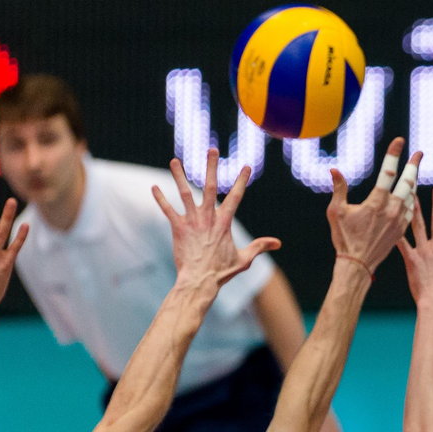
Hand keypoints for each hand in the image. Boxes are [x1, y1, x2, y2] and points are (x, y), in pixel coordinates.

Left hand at [152, 148, 279, 286]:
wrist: (199, 281)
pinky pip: (168, 210)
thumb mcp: (244, 259)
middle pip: (210, 186)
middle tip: (212, 150)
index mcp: (225, 222)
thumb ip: (260, 247)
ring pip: (185, 193)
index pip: (236, 196)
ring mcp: (192, 221)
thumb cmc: (222, 272)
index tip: (245, 166)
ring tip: (175, 160)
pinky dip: (160, 198)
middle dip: (211, 166)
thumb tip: (278, 243)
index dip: (241, 180)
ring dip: (179, 176)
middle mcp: (208, 217)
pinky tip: (154, 187)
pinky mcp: (178, 228)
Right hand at [327, 137, 419, 274]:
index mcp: (376, 202)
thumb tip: (334, 169)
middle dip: (414, 165)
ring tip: (414, 171)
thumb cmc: (343, 237)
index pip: (388, 172)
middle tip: (419, 153)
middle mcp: (392, 210)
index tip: (400, 141)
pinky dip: (412, 198)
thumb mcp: (336, 211)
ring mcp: (399, 220)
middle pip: (408, 182)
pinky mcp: (402, 229)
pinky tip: (411, 193)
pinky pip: (411, 209)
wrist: (358, 264)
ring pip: (412, 195)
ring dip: (414, 181)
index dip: (394, 154)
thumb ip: (338, 189)